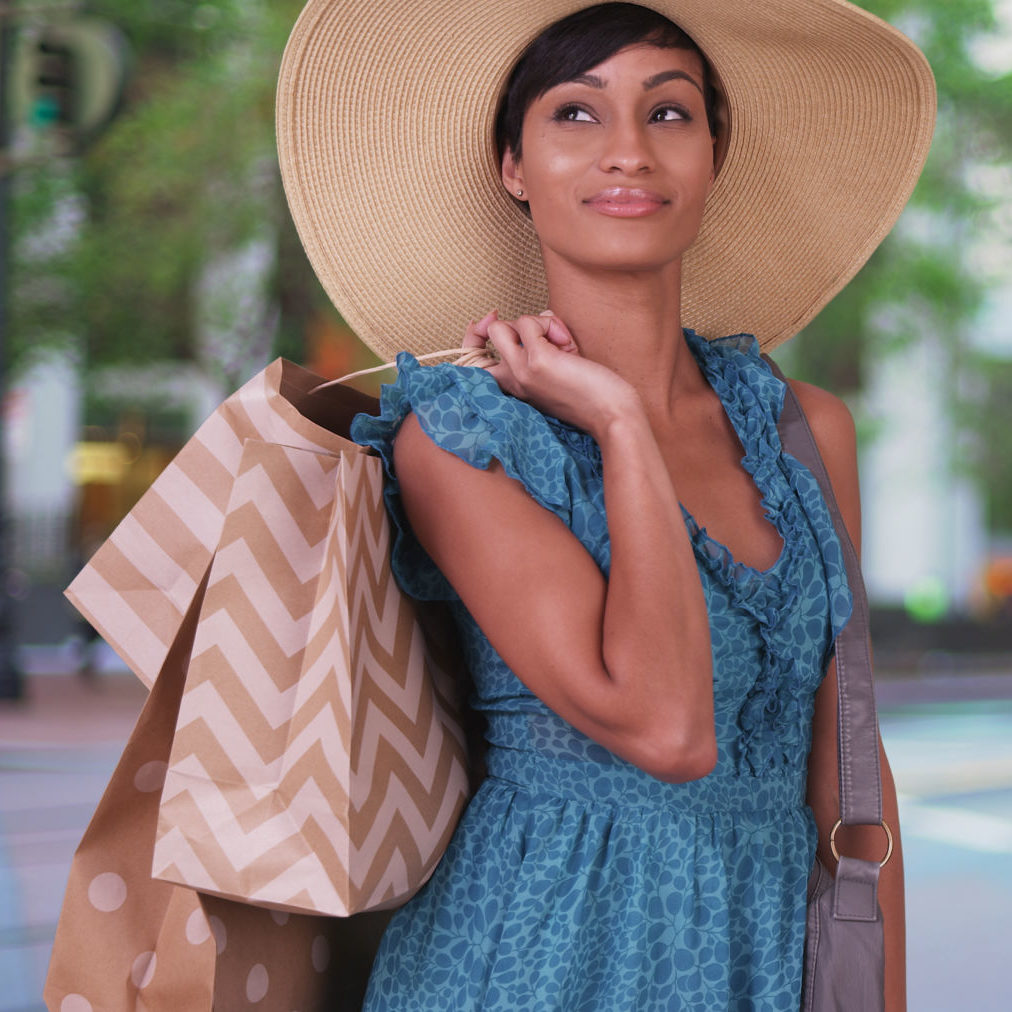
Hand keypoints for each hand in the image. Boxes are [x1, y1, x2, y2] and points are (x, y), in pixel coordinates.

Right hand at [461, 310, 639, 436]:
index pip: (470, 363)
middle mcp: (511, 381)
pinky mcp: (537, 361)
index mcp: (513, 387)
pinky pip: (527, 322)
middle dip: (502, 321)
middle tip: (536, 330)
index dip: (474, 335)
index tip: (491, 323)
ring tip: (559, 341)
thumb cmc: (592, 394)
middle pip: (480, 337)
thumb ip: (538, 347)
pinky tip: (569, 345)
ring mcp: (520, 372)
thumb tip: (539, 317)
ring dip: (531, 323)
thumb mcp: (555, 370)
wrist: (612, 415)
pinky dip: (548, 323)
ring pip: (499, 326)